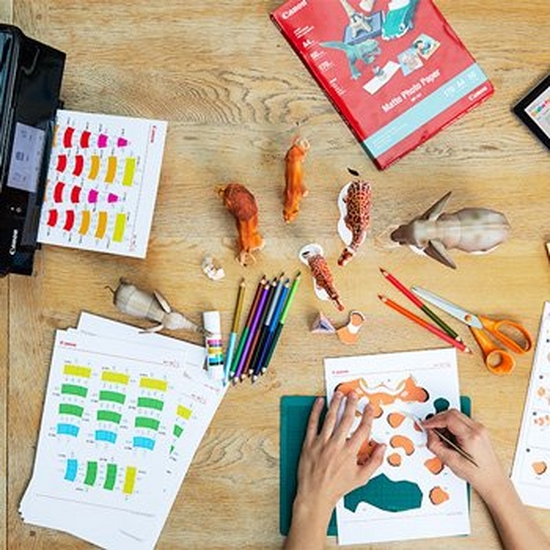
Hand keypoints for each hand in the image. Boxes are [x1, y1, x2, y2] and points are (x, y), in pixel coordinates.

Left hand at [295, 391, 384, 522]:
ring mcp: (321, 443)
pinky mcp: (309, 443)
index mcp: (349, 453)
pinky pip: (312, 423)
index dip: (367, 416)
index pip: (362, 429)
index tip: (370, 407)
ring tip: (339, 394)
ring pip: (330, 418)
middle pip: (346, 419)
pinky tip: (319, 402)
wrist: (315, 495)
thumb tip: (383, 447)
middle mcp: (336, 445)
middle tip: (354, 394)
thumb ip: (375, 462)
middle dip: (352, 404)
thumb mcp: (361, 478)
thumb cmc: (337, 487)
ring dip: (336, 404)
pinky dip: (316, 411)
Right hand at [422, 408, 507, 499]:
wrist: (493, 480)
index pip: (449, 418)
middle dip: (438, 419)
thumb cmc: (477, 474)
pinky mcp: (479, 430)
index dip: (434, 420)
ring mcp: (480, 428)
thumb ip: (436, 446)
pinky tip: (451, 438)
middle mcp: (478, 429)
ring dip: (445, 422)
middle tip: (431, 430)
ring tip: (443, 438)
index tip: (426, 425)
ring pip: (457, 415)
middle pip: (452, 413)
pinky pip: (461, 421)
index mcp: (471, 436)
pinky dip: (452, 426)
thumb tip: (429, 434)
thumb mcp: (451, 462)